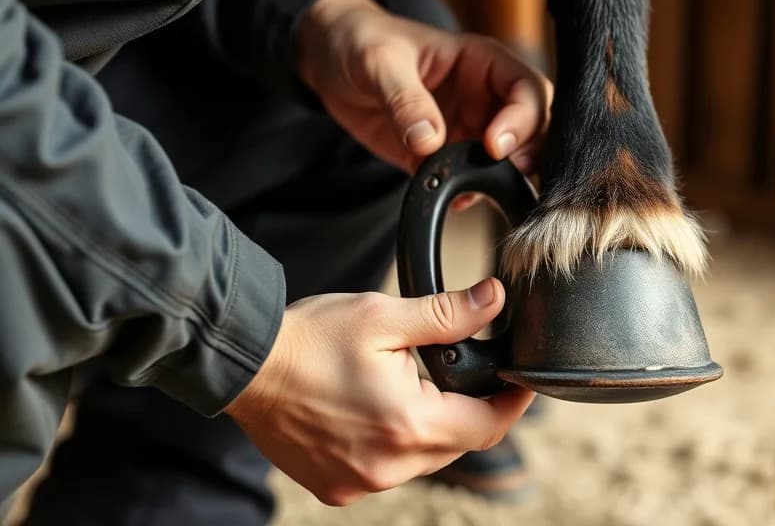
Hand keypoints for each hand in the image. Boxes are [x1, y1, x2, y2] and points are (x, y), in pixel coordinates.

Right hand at [224, 278, 534, 505]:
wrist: (241, 366)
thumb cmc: (309, 338)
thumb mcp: (384, 316)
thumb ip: (447, 314)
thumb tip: (494, 299)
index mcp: (407, 425)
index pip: (488, 426)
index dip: (512, 403)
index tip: (521, 381)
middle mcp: (387, 467)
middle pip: (457, 444)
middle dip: (468, 410)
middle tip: (464, 371)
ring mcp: (360, 484)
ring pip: (423, 461)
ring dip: (429, 429)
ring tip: (412, 387)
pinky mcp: (336, 488)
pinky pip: (386, 471)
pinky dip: (394, 445)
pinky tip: (376, 412)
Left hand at [295, 0, 551, 176]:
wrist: (329, 62)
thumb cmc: (361, 42)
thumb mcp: (380, 62)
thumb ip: (406, 100)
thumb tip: (429, 141)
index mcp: (482, 62)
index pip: (527, 89)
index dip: (522, 118)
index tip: (494, 145)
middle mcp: (486, 97)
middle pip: (536, 128)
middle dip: (530, 153)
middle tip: (507, 172)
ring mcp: (470, 129)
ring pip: (512, 159)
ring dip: (505, 178)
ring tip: (480, 190)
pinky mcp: (447, 156)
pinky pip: (471, 181)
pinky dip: (471, 195)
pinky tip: (454, 198)